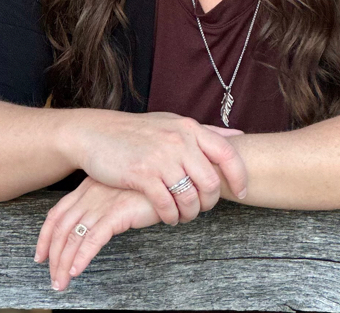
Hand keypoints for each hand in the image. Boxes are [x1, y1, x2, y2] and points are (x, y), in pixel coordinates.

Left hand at [35, 176, 158, 290]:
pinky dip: (82, 256)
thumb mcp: (117, 192)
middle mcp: (91, 193)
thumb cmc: (146, 186)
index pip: (57, 213)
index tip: (40, 256)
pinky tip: (77, 271)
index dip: (45, 236)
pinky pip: (93, 238)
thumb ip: (102, 204)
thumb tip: (89, 227)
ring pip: (74, 236)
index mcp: (88, 186)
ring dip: (64, 263)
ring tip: (62, 282)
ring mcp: (103, 201)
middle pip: (62, 228)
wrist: (170, 177)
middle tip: (53, 278)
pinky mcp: (117, 211)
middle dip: (54, 257)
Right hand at [67, 110, 247, 224]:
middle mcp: (179, 141)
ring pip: (190, 197)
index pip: (228, 153)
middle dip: (210, 201)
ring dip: (190, 213)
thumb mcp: (173, 123)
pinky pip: (167, 205)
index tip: (242, 192)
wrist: (97, 133)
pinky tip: (168, 217)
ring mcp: (161, 157)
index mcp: (190, 128)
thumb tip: (239, 136)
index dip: (239, 176)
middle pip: (211, 182)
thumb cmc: (138, 131)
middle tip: (202, 207)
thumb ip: (205, 132)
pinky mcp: (143, 175)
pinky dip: (171, 216)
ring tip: (183, 215)